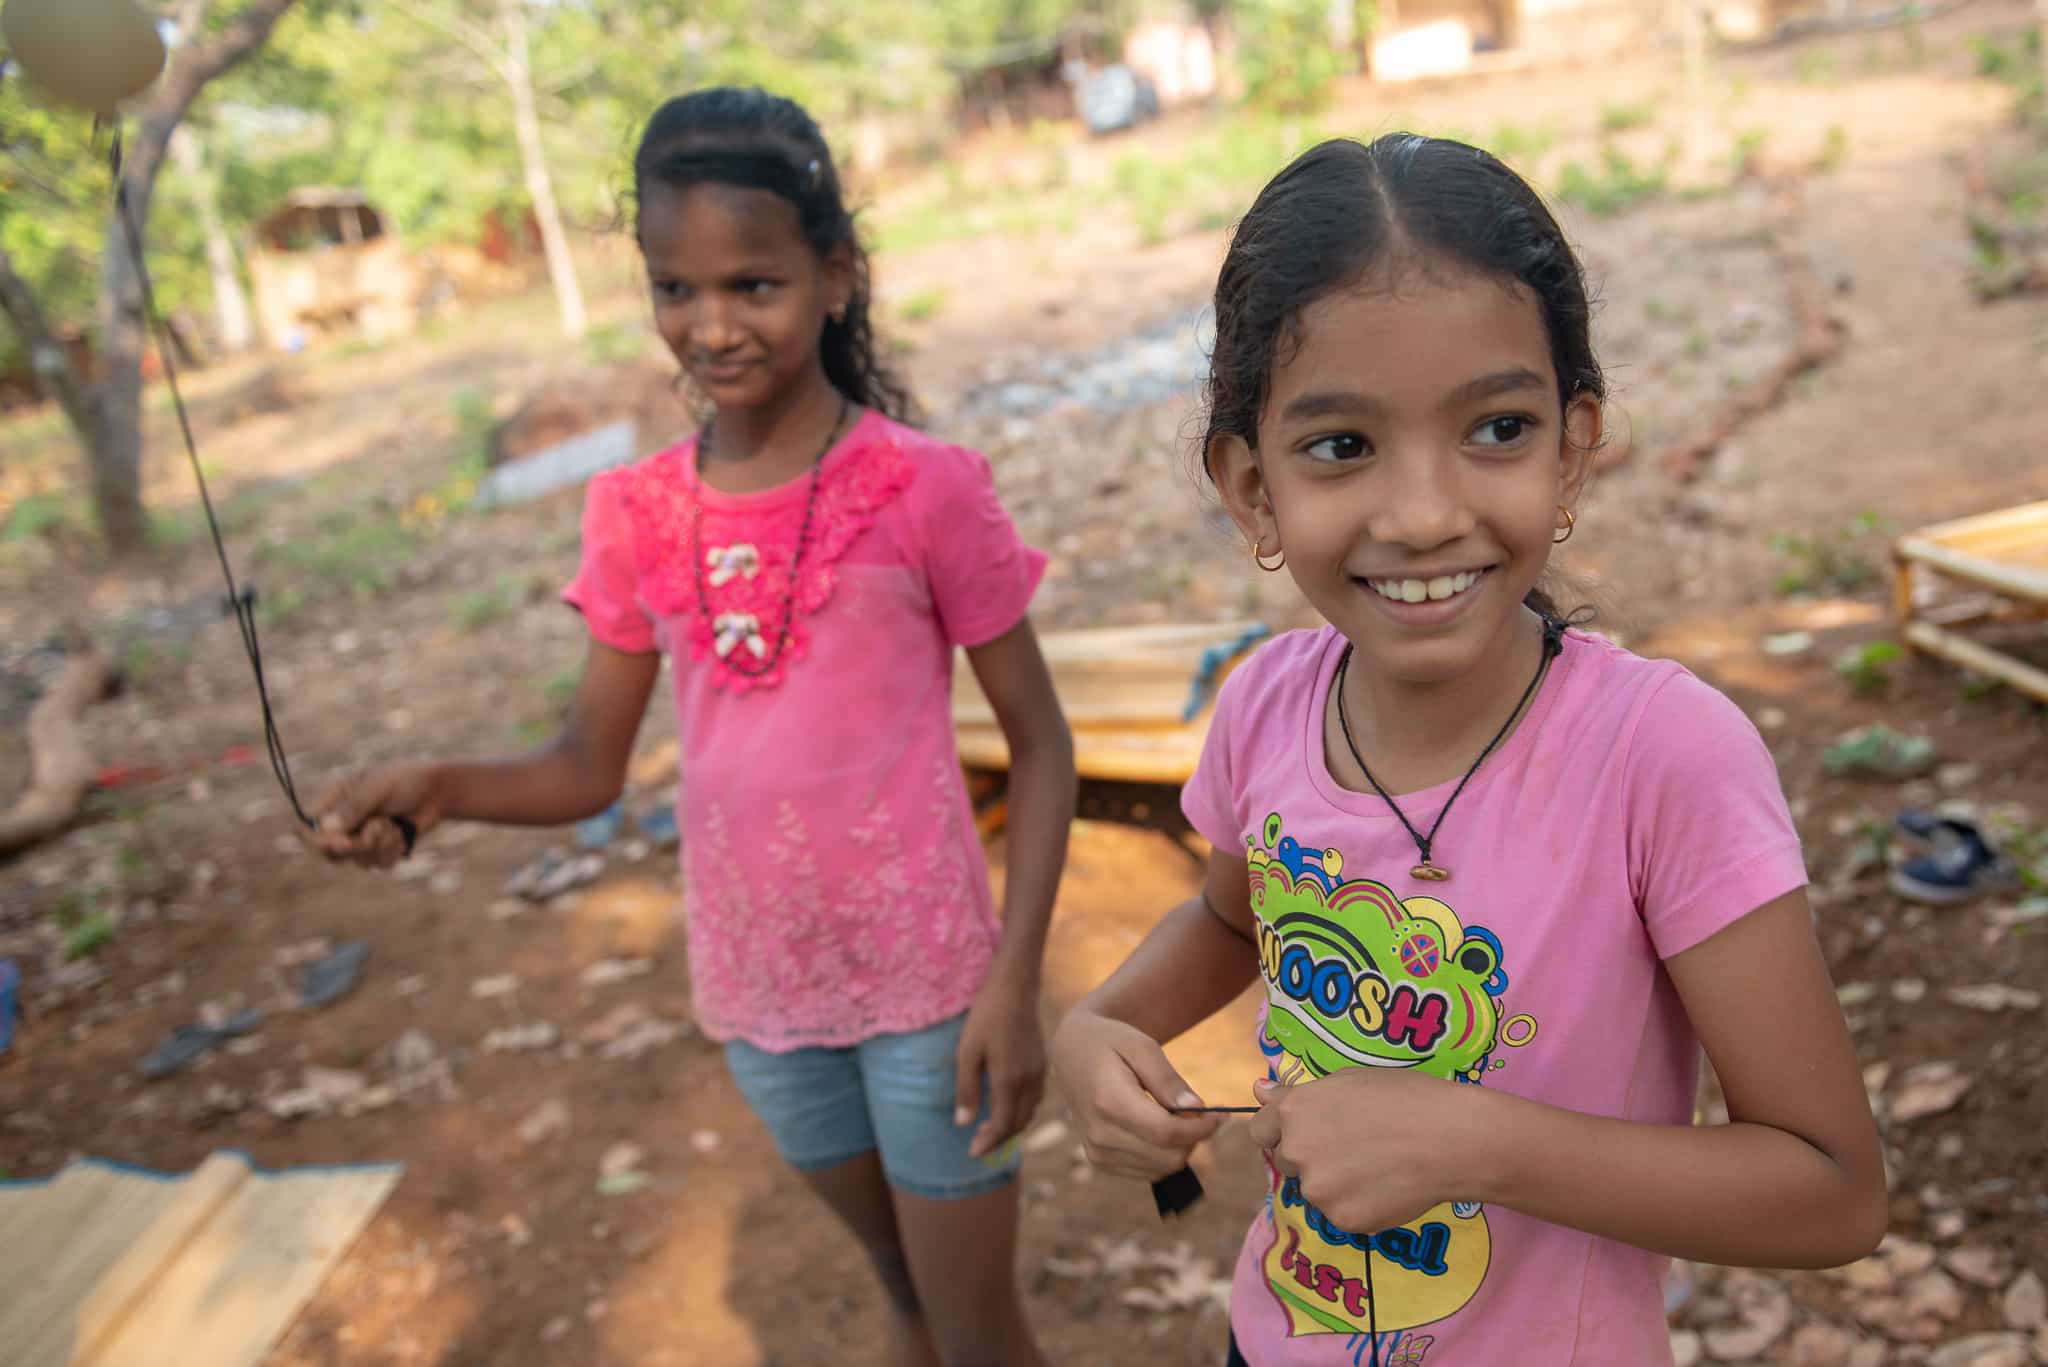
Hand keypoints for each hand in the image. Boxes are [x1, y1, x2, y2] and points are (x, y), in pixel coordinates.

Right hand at [306, 762, 439, 868]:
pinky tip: (402, 832)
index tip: (341, 843)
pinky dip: (392, 850)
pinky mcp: (379, 850)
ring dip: (381, 844)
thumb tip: (327, 828)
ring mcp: (360, 837)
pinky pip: (378, 864)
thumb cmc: (406, 780)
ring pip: (358, 860)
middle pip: (330, 851)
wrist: (438, 791)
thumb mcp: (379, 787)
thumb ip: (354, 807)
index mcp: (334, 800)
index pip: (307, 827)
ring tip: (394, 823)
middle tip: (380, 826)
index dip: (316, 840)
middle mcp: (343, 822)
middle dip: (358, 845)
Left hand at [954, 971, 1046, 1159]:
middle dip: (999, 1139)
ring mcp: (1039, 1072)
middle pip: (1018, 1124)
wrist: (1015, 988)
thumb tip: (963, 1124)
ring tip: (989, 1129)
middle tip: (977, 1144)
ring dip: (1011, 1126)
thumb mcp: (967, 1052)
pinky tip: (1006, 1105)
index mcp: (1009, 1080)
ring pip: (1029, 1112)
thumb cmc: (985, 1018)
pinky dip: (1021, 1111)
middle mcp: (1029, 1081)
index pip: (1003, 1125)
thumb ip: (966, 1090)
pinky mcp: (1043, 1064)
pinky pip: (1035, 1099)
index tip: (972, 1154)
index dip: (988, 1143)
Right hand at [1050, 1007, 1222, 1180]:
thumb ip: (1169, 1080)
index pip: (1167, 1133)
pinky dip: (1162, 1156)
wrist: (1073, 1053)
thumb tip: (1196, 1110)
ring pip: (1161, 1169)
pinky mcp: (1099, 1162)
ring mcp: (1097, 1152)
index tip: (1220, 1115)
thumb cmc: (1112, 1042)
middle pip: (1168, 1157)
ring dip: (1179, 1148)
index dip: (1202, 1129)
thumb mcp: (1142, 1046)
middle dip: (1193, 1138)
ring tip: (1174, 1116)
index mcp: (1109, 1102)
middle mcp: (1100, 1134)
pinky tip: (1158, 1129)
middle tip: (1197, 1113)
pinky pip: (1147, 1173)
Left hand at [1246, 1072, 1483, 1235]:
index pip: (1260, 1130)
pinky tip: (1388, 1186)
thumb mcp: (1348, 1080)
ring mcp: (1318, 1190)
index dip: (1281, 1131)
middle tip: (1352, 1147)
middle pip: (1286, 1162)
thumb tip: (1257, 1091)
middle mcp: (1297, 1151)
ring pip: (1316, 1191)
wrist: (1450, 1138)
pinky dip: (1359, 1205)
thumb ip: (1297, 1093)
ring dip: (1334, 1183)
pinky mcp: (1343, 1220)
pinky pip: (1341, 1214)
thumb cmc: (1405, 1097)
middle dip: (1309, 1157)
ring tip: (1378, 1165)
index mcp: (1294, 1112)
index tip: (1307, 1133)